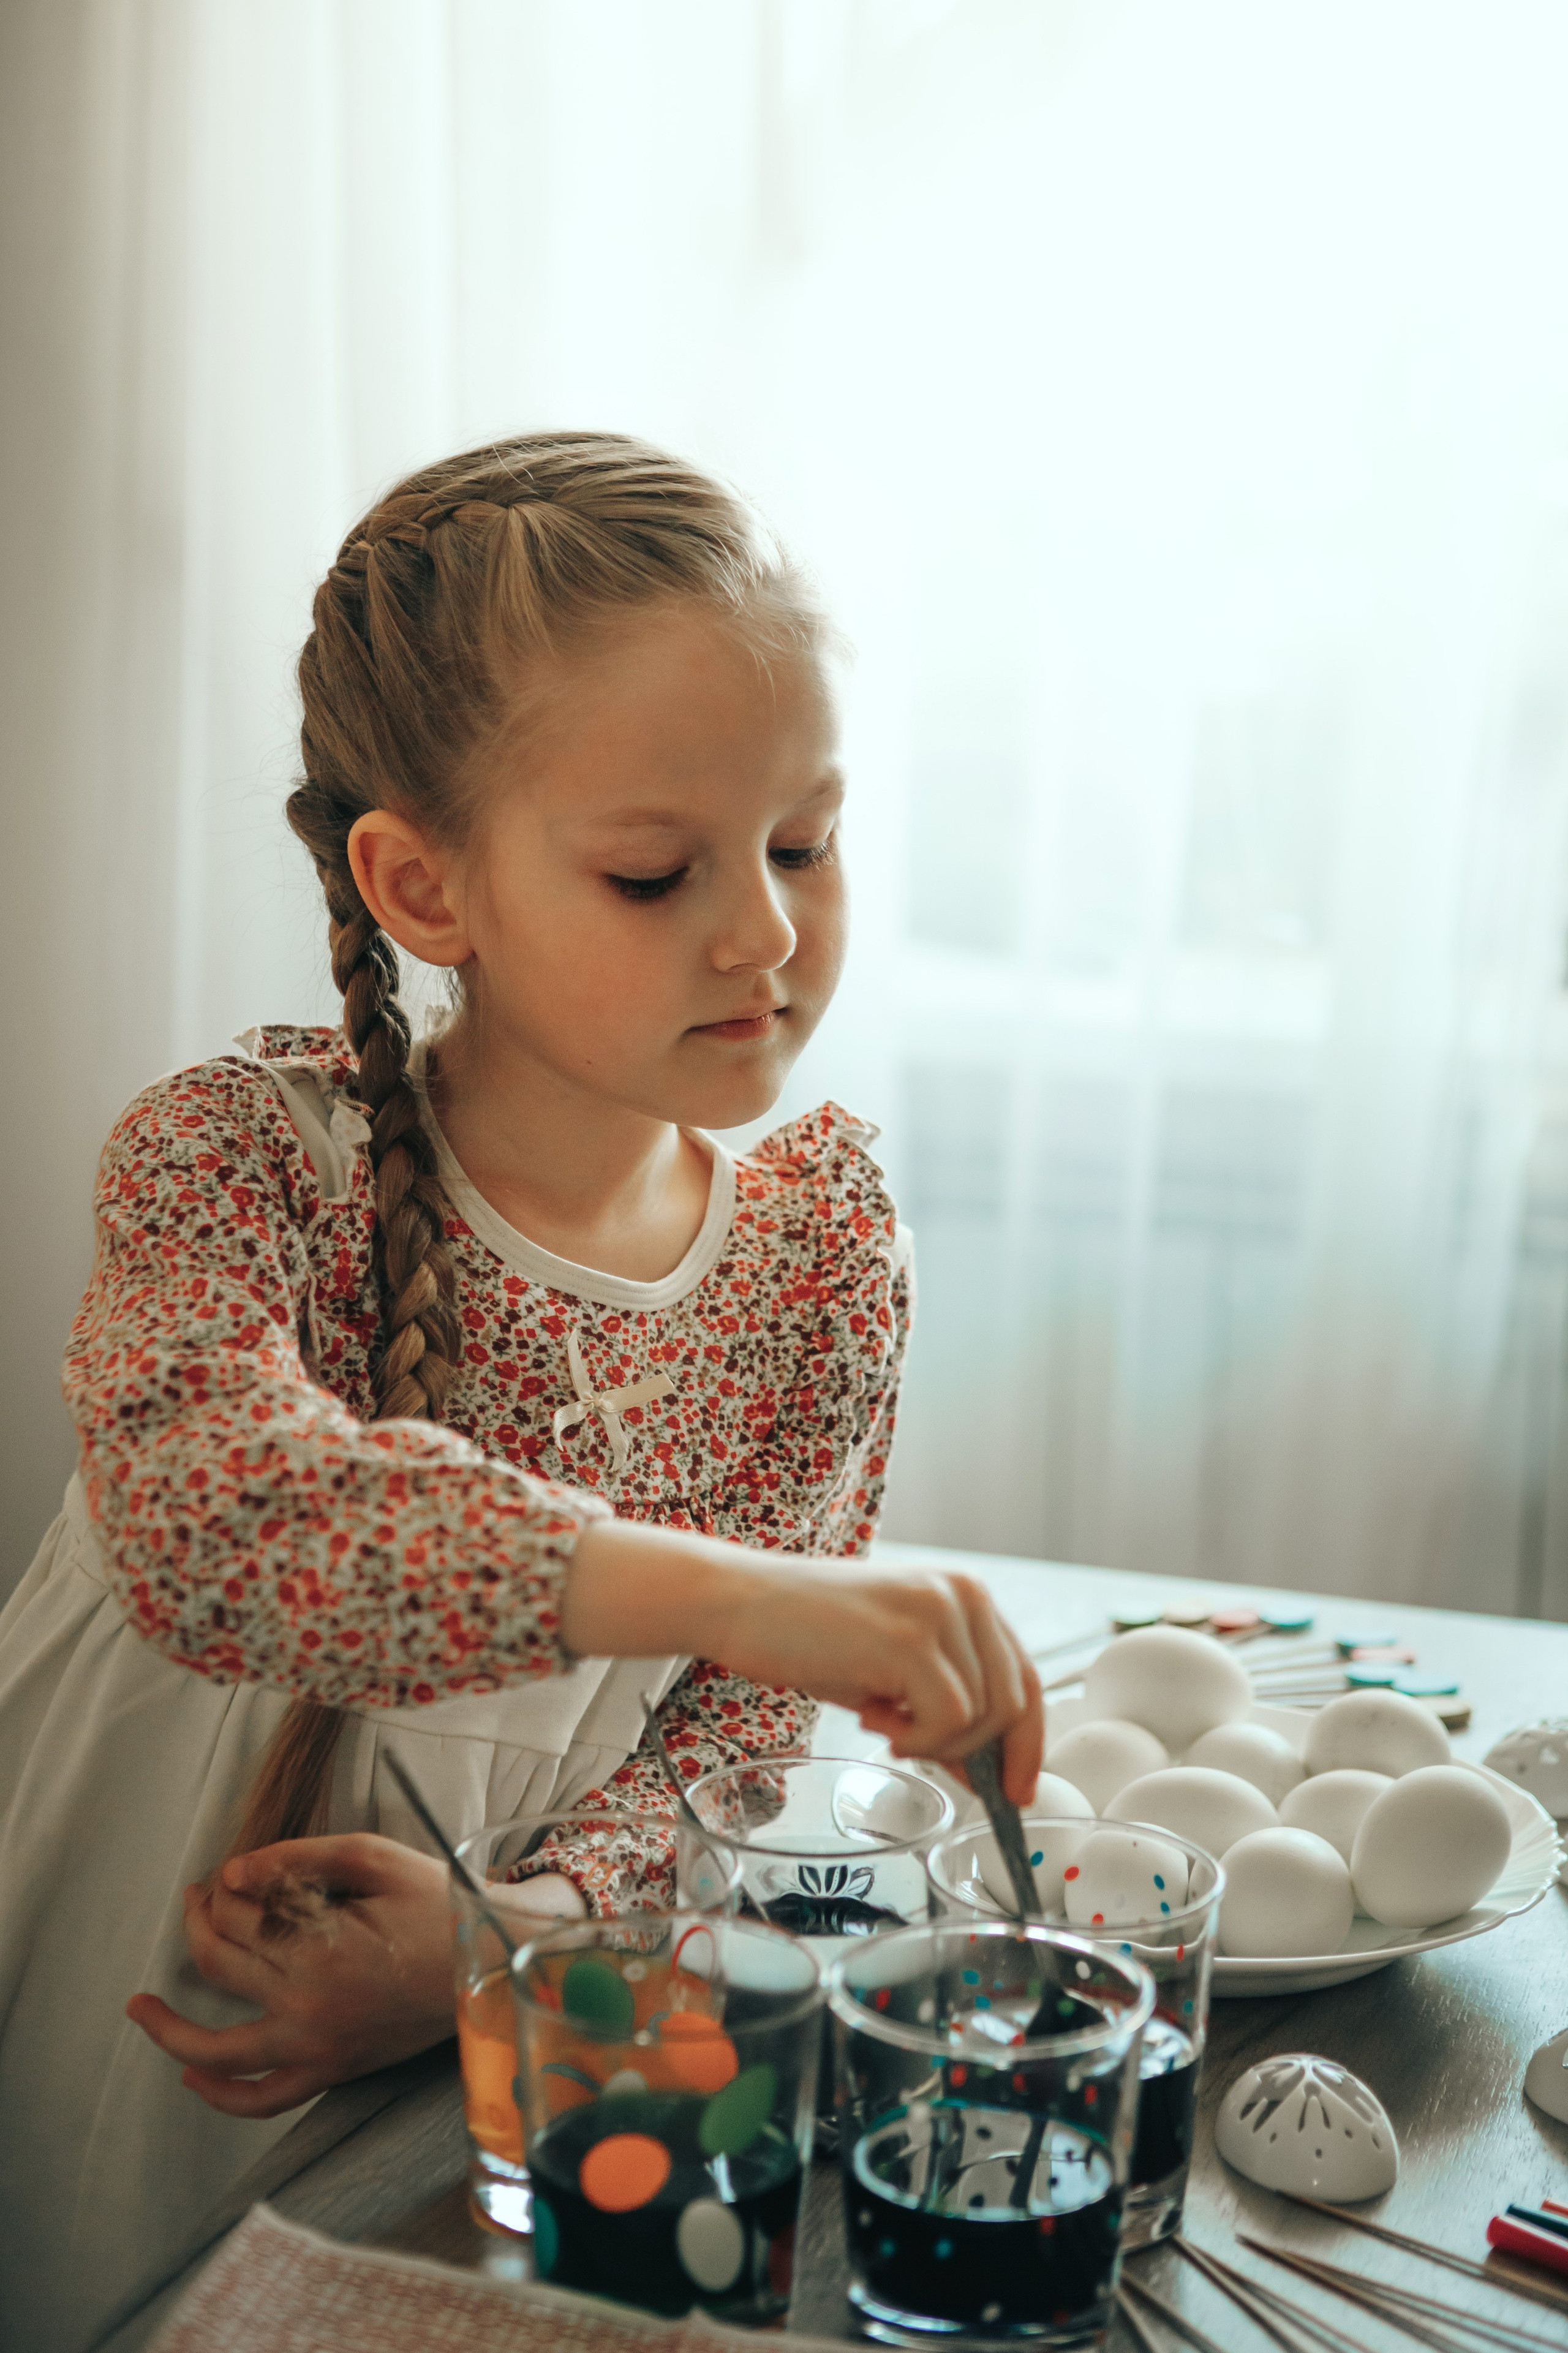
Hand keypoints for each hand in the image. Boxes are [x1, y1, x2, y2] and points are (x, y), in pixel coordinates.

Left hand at [127, 1833, 456, 2117]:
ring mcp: (317, 2048)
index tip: (223, 1874)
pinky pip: (261, 2101)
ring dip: (170, 2029)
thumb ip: (299, 1858)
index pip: (238, 1918)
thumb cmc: (435, 1902)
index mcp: (320, 1950)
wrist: (488, 1963)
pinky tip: (191, 2073)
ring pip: (219, 2049)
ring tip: (141, 2007)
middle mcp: (308, 2008)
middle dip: (198, 1924)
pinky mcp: (330, 2072)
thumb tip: (231, 1873)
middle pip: (220, 1966)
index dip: (221, 1890)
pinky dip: (220, 2095)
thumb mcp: (373, 1859)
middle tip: (196, 1900)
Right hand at [723, 1562, 1044, 1804]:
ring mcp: (940, 1612)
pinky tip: (874, 1719)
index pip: (1025, 1678)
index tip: (1016, 1791)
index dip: (1027, 1743)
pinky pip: (949, 1719)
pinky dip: (916, 1739)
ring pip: (982, 1716)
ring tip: (882, 1722)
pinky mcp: (911, 1639)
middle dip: (975, 1751)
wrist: (743, 1604)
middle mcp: (965, 1594)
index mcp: (967, 1595)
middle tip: (916, 1751)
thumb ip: (946, 1711)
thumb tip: (986, 1774)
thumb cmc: (811, 1637)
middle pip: (1014, 1703)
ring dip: (934, 1742)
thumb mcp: (894, 1674)